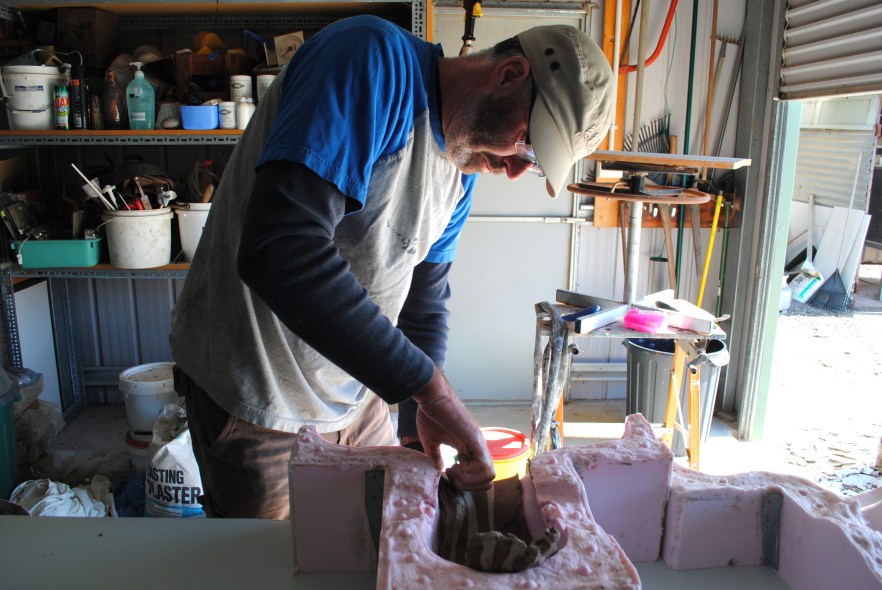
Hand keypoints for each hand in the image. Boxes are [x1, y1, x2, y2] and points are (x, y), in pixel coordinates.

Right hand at [411, 367, 494, 490]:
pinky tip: (455, 464)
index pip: (479, 476)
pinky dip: (469, 474)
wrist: (432, 396)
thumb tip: (438, 470)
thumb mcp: (432, 440)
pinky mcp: (475, 440)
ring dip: (468, 480)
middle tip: (451, 475)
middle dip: (468, 485)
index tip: (447, 473)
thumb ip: (436, 456)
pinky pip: (484, 467)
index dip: (464, 482)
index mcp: (469, 448)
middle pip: (487, 480)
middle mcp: (478, 447)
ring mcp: (478, 444)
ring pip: (489, 476)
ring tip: (453, 469)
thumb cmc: (431, 414)